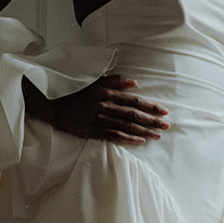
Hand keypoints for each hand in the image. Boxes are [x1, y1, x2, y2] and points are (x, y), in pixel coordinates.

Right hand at [45, 74, 168, 144]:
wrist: (57, 106)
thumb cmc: (78, 93)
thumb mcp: (97, 82)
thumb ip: (116, 81)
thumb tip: (135, 82)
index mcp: (109, 94)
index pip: (135, 101)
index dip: (151, 106)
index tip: (164, 111)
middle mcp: (107, 107)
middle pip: (134, 116)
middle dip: (152, 121)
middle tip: (166, 126)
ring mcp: (101, 120)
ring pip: (127, 127)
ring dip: (144, 131)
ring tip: (157, 135)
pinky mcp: (95, 131)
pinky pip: (115, 136)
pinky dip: (129, 139)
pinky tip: (140, 141)